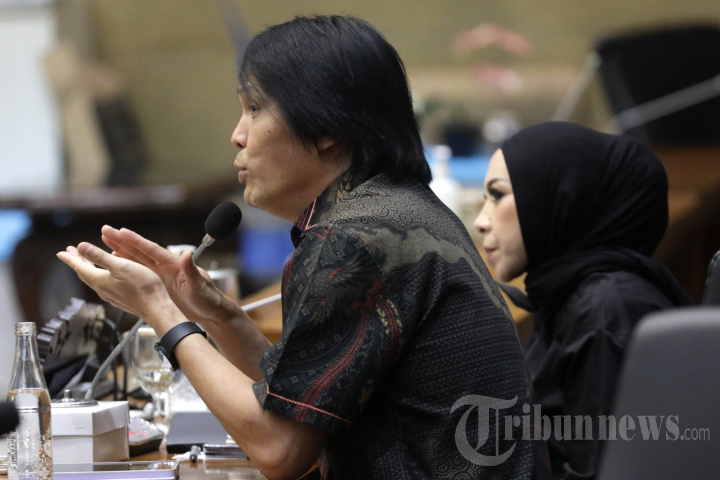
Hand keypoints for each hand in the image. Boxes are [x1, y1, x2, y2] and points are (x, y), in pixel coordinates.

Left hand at [56, 243, 180, 333]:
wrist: (155, 307)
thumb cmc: (142, 286)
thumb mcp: (120, 266)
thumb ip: (99, 256)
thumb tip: (80, 247)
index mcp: (100, 280)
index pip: (79, 267)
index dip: (69, 258)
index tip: (60, 252)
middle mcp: (102, 289)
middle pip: (85, 273)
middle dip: (78, 262)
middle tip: (71, 253)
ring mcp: (111, 295)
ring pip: (94, 280)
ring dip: (88, 269)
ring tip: (87, 262)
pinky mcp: (120, 298)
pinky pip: (103, 285)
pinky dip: (99, 275)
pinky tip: (106, 275)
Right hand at [99, 226, 229, 324]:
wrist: (210, 312)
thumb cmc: (208, 298)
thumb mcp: (199, 285)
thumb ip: (192, 270)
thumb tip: (187, 255)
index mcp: (175, 264)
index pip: (153, 250)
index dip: (137, 241)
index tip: (121, 232)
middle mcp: (166, 267)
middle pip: (141, 251)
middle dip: (123, 241)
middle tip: (106, 231)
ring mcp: (161, 275)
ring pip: (137, 260)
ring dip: (122, 250)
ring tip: (106, 241)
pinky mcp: (159, 285)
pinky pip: (139, 272)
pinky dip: (127, 266)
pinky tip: (117, 261)